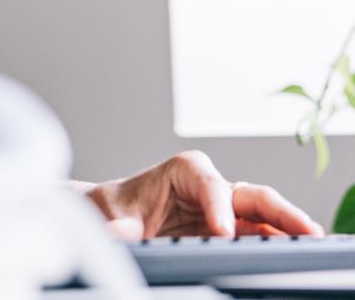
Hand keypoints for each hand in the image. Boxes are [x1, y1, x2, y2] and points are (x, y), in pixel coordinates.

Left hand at [83, 150, 324, 240]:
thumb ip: (119, 224)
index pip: (210, 186)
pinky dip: (279, 244)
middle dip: (280, 211)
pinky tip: (294, 254)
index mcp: (185, 170)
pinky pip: (261, 236)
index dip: (219, 208)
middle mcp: (211, 186)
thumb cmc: (119, 206)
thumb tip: (118, 232)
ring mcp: (226, 210)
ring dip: (289, 229)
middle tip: (304, 229)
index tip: (224, 232)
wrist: (118, 216)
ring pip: (265, 217)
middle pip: (252, 195)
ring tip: (312, 242)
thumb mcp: (112, 212)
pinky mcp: (232, 231)